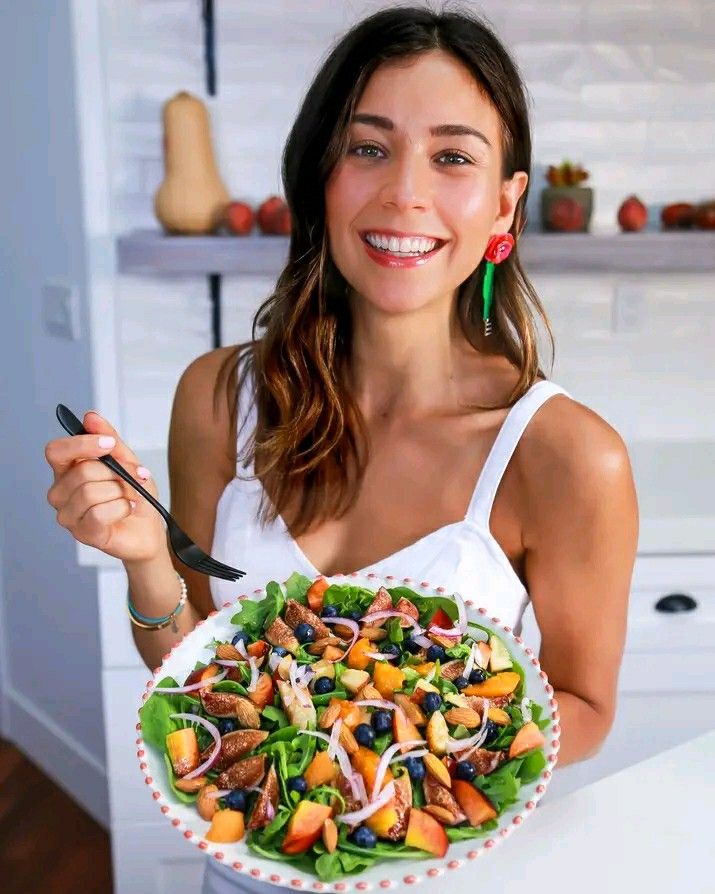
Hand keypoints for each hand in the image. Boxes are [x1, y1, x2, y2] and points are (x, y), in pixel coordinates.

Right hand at [45, 411, 166, 563]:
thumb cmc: (135, 496)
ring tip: (129, 497)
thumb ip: (109, 439)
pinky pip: (99, 513)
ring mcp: (68, 515)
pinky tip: (128, 510)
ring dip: (121, 492)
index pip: (56, 450)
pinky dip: (122, 508)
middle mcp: (61, 492)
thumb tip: (90, 417)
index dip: (81, 444)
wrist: (149, 528)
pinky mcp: (82, 533)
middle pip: (83, 471)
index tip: (108, 443)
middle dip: (117, 473)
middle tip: (131, 480)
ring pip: (91, 492)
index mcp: (67, 470)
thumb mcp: (127, 461)